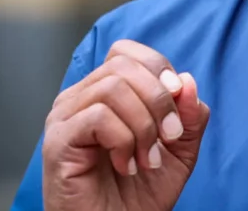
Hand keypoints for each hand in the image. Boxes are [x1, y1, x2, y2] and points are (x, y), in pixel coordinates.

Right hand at [42, 40, 209, 210]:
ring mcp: (64, 118)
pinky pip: (99, 117)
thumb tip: (187, 81)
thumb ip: (189, 116)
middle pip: (123, 65)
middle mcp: (78, 98)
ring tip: (147, 159)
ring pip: (113, 88)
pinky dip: (124, 141)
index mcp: (103, 93)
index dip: (158, 69)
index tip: (177, 105)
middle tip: (170, 138)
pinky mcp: (58, 141)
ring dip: (144, 126)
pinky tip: (126, 166)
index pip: (126, 52)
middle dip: (159, 100)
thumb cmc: (139, 195)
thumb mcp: (179, 150)